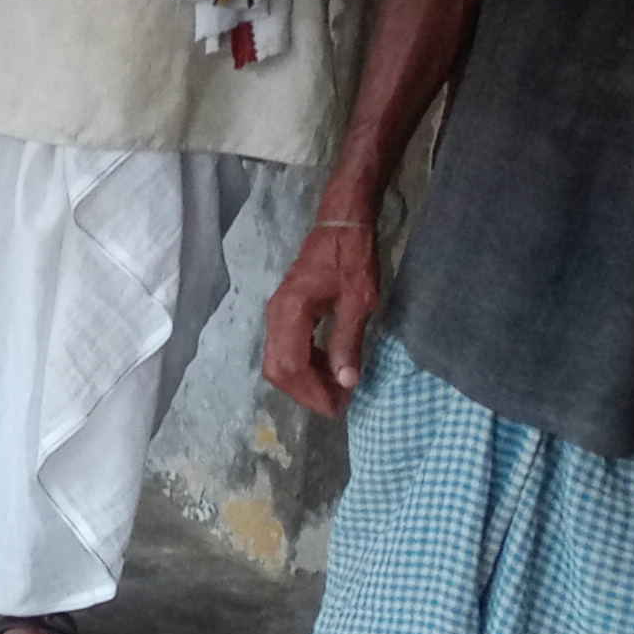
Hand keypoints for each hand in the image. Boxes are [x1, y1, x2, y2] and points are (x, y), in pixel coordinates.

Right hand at [261, 215, 379, 416]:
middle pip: (277, 369)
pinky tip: (329, 368)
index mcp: (291, 312)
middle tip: (338, 403)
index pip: (291, 366)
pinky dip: (304, 365)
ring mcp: (276, 313)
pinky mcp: (284, 312)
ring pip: (278, 361)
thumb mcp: (358, 301)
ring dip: (304, 381)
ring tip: (337, 388)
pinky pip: (285, 348)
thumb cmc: (352, 259)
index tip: (338, 407)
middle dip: (306, 391)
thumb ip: (348, 342)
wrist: (340, 225)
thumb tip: (346, 381)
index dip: (312, 392)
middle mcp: (275, 316)